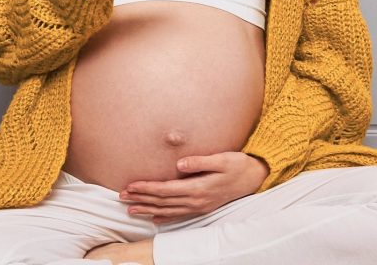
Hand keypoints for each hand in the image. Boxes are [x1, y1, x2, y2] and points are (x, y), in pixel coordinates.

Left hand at [118, 151, 269, 223]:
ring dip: (148, 209)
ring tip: (130, 209)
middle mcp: (196, 200)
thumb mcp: (221, 158)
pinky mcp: (202, 208)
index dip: (146, 188)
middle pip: (162, 201)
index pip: (165, 189)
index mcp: (198, 187)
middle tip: (121, 196)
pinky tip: (153, 218)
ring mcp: (199, 206)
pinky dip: (164, 217)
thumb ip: (200, 162)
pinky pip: (179, 215)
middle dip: (141, 199)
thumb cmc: (238, 164)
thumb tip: (179, 164)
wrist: (255, 178)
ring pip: (168, 210)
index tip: (130, 186)